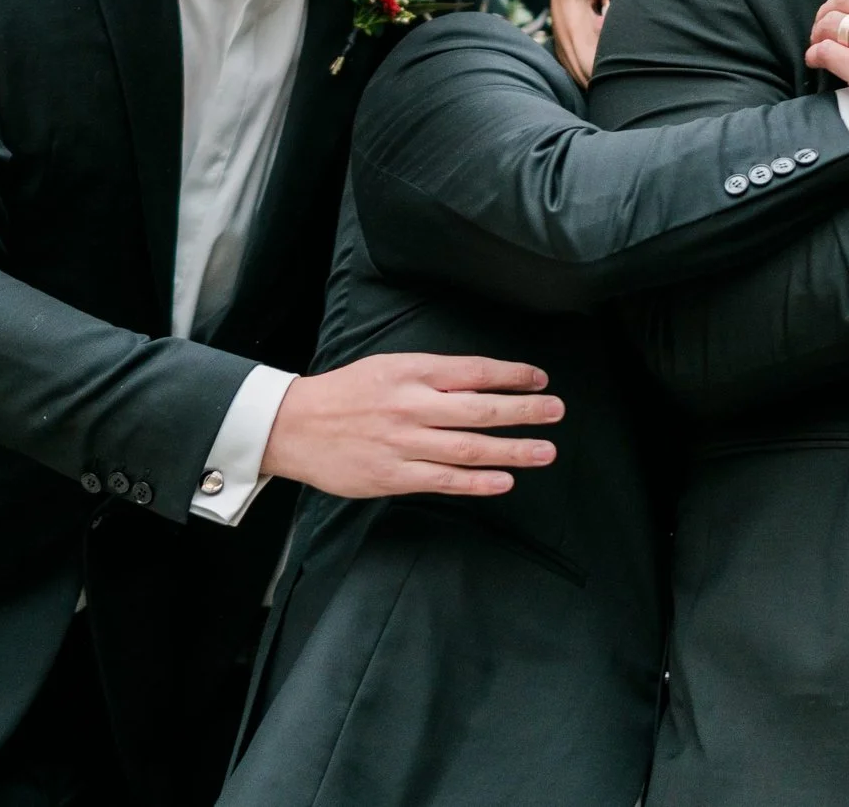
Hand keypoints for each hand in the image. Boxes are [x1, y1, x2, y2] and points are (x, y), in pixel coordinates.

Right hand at [261, 353, 562, 499]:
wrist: (292, 426)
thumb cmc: (345, 394)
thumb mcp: (388, 366)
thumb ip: (432, 374)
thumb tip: (482, 381)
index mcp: (411, 372)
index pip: (475, 371)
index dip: (512, 375)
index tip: (540, 379)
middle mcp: (411, 406)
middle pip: (480, 409)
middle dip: (525, 411)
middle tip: (556, 411)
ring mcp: (403, 444)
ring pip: (469, 448)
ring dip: (512, 450)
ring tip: (545, 451)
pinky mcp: (392, 476)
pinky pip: (443, 481)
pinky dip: (477, 482)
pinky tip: (504, 480)